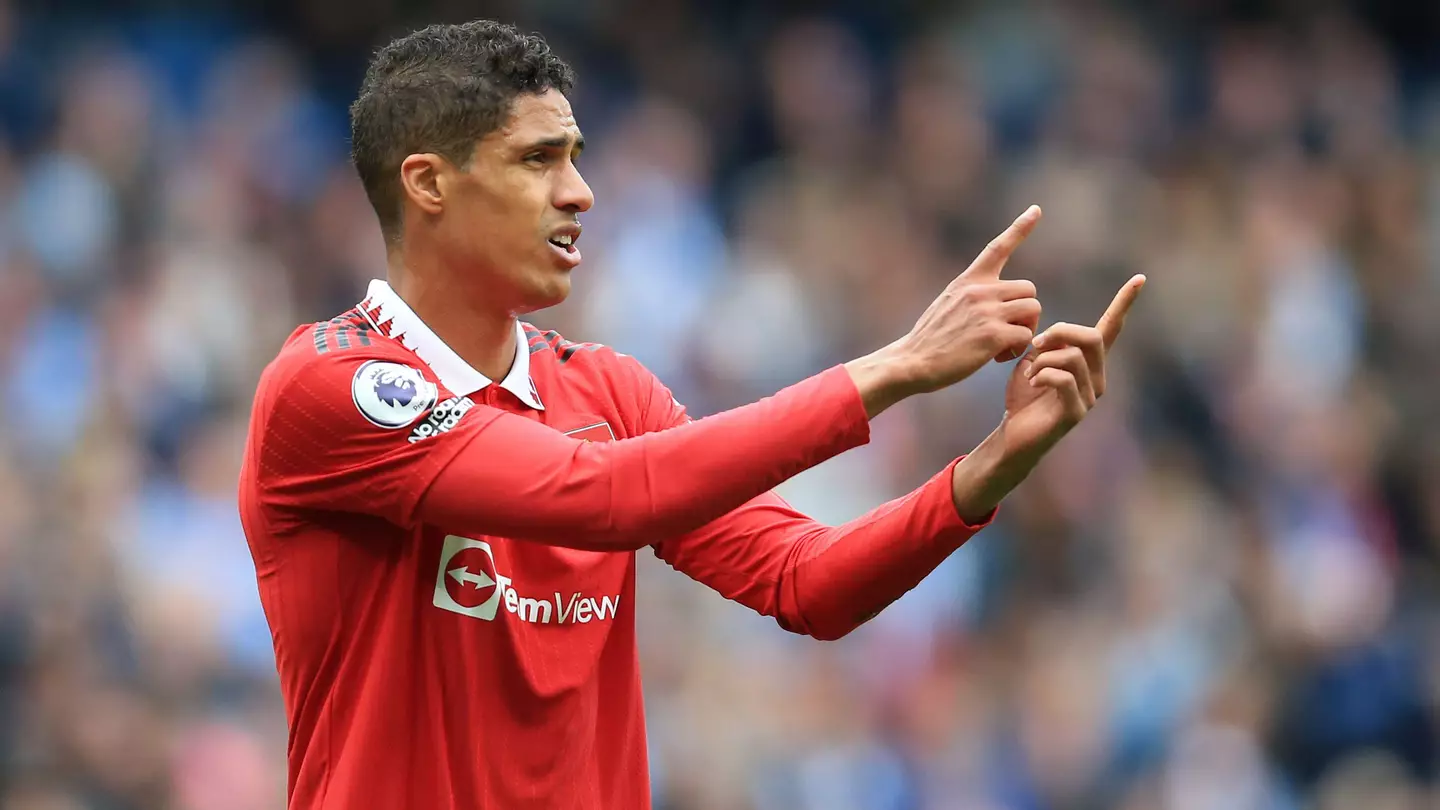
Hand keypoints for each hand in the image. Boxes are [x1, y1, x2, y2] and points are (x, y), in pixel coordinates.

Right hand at [852, 207, 1042, 411]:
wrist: (911, 361)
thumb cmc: (930, 340)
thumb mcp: (947, 304)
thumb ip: (972, 296)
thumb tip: (997, 301)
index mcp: (968, 281)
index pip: (998, 247)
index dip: (1020, 227)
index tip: (1036, 209)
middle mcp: (979, 290)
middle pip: (1029, 289)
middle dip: (1026, 312)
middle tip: (1010, 331)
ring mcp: (987, 311)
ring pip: (1033, 309)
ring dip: (1026, 329)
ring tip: (1005, 346)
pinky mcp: (993, 335)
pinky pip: (1026, 335)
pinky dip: (1018, 349)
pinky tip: (998, 358)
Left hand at [1000, 274, 1145, 460]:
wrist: (1013, 436)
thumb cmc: (1023, 398)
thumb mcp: (1033, 361)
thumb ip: (1047, 344)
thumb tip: (1051, 335)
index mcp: (1089, 362)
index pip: (1111, 328)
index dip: (1124, 303)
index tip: (1139, 278)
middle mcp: (1097, 377)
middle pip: (1091, 337)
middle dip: (1060, 332)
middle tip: (1035, 343)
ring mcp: (1090, 396)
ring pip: (1074, 356)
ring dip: (1044, 358)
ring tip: (1029, 372)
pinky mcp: (1076, 412)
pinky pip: (1064, 378)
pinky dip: (1042, 374)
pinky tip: (1032, 383)